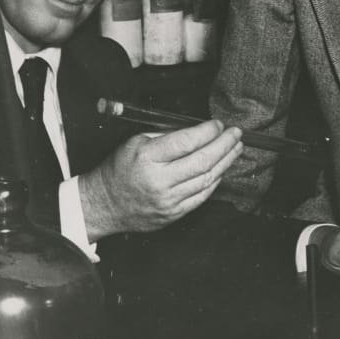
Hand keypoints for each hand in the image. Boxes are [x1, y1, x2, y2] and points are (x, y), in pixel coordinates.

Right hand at [79, 119, 243, 239]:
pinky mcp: (173, 214)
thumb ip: (166, 136)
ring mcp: (168, 200)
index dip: (208, 131)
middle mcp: (159, 180)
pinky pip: (202, 196)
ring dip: (225, 162)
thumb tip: (197, 130)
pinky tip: (222, 169)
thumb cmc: (119, 169)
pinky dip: (215, 181)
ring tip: (236, 148)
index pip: (187, 141)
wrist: (104, 204)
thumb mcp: (135, 142)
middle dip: (224, 144)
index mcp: (147, 157)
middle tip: (236, 133)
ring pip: (206, 179)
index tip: (218, 124)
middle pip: (202, 160)